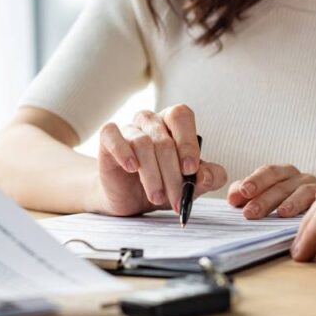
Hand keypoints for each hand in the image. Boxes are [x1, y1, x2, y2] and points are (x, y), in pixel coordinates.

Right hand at [88, 104, 226, 215]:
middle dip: (172, 174)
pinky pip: (112, 135)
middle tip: (176, 199)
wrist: (130, 199)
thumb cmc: (163, 184)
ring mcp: (128, 128)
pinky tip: (131, 168)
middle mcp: (151, 121)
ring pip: (142, 143)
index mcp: (173, 123)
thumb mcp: (192, 185)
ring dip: (152, 175)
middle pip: (164, 140)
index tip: (190, 170)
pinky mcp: (107, 138)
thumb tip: (206, 175)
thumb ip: (209, 178)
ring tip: (157, 197)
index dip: (187, 142)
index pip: (181, 116)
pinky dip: (123, 152)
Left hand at [228, 164, 315, 218]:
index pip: (268, 172)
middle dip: (265, 198)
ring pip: (303, 191)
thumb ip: (248, 194)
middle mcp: (300, 178)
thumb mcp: (266, 197)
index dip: (255, 181)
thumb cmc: (290, 203)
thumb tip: (233, 197)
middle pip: (282, 184)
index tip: (242, 192)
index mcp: (284, 174)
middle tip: (251, 212)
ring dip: (292, 202)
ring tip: (282, 213)